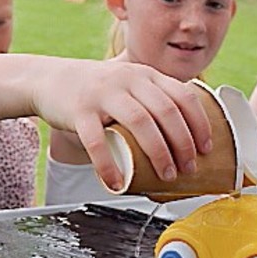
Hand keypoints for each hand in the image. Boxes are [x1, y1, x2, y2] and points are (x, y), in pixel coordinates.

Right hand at [33, 60, 211, 191]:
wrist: (49, 79)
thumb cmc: (96, 90)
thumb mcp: (128, 83)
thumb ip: (152, 98)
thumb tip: (183, 139)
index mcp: (145, 75)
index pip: (183, 95)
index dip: (200, 123)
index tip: (207, 148)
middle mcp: (128, 80)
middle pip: (166, 111)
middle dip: (183, 144)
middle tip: (189, 168)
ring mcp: (103, 93)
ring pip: (140, 122)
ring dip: (159, 153)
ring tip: (166, 175)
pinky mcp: (79, 111)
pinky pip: (96, 140)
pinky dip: (108, 165)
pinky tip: (116, 182)